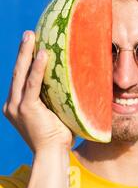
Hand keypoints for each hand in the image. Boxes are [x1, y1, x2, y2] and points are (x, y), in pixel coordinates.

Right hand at [2, 31, 72, 153]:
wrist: (52, 154)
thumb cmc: (59, 135)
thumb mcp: (55, 111)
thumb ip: (57, 97)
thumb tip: (75, 81)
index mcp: (17, 105)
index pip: (21, 78)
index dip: (25, 60)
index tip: (32, 43)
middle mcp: (12, 104)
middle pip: (17, 71)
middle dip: (22, 51)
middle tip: (29, 33)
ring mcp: (16, 106)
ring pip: (21, 74)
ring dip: (26, 53)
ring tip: (31, 36)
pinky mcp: (26, 109)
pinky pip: (32, 84)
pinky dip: (37, 69)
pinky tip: (43, 54)